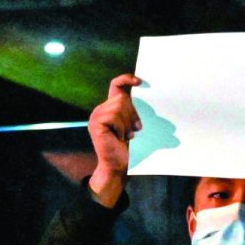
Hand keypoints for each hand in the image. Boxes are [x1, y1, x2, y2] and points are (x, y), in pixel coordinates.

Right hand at [87, 74, 142, 207]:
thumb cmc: (126, 147)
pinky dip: (121, 128)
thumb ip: (132, 112)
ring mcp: (96, 116)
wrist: (117, 165)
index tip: (140, 82)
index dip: (126, 79)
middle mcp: (101, 109)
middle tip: (133, 130)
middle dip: (132, 114)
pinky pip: (114, 117)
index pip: (116, 85)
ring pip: (119, 107)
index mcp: (110, 107)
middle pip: (122, 98)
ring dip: (126, 123)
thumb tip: (148, 99)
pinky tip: (118, 138)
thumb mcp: (132, 125)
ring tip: (124, 135)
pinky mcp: (96, 123)